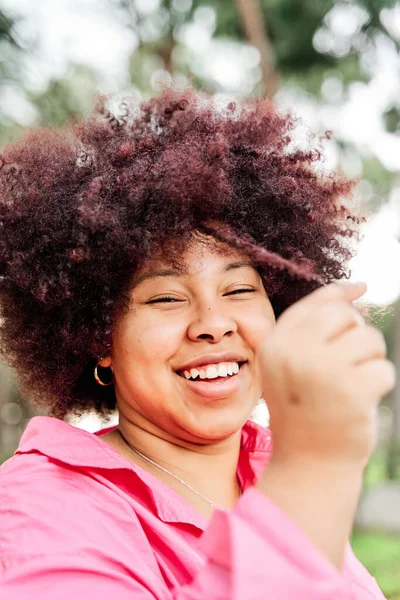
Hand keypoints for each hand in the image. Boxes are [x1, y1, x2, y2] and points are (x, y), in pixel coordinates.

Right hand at [259, 282, 395, 466]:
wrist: (309, 462)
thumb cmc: (305, 407)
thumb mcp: (294, 362)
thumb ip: (316, 323)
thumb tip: (360, 286)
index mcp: (276, 343)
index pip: (317, 303)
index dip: (343, 297)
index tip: (362, 290)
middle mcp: (293, 352)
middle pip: (346, 316)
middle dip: (357, 335)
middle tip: (348, 364)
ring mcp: (321, 371)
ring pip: (369, 340)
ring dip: (370, 361)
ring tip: (352, 385)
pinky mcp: (351, 391)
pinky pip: (383, 369)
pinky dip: (379, 385)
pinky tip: (361, 403)